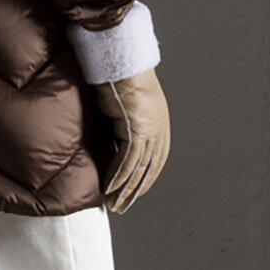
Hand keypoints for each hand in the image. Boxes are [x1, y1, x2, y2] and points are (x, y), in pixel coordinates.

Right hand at [96, 69, 169, 213]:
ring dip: (125, 189)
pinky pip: (127, 161)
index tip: (132, 191)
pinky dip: (118, 176)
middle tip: (122, 205)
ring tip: (114, 204)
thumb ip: (123, 121)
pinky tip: (110, 188)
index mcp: (159, 125)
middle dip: (135, 190)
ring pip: (138, 169)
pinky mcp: (137, 131)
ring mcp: (150, 132)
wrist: (123, 63)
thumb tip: (112, 132)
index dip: (144, 179)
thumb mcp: (126, 104)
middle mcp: (159, 131)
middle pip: (148, 170)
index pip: (155, 160)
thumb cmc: (121, 77)